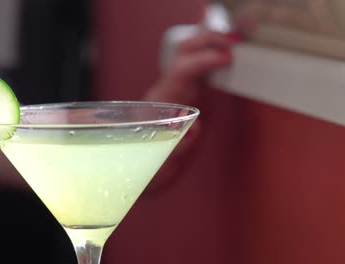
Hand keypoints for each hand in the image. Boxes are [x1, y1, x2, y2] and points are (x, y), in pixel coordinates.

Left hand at [143, 30, 233, 194]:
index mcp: (160, 107)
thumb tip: (194, 127)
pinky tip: (222, 53)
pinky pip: (194, 68)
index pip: (181, 71)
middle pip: (183, 53)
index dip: (203, 60)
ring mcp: (173, 93)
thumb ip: (176, 147)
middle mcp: (166, 93)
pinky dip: (208, 54)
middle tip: (233, 45)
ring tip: (232, 43)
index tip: (226, 58)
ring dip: (208, 43)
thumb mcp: (159, 168)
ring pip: (187, 55)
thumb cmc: (144, 172)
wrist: (131, 172)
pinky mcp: (181, 97)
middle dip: (207, 41)